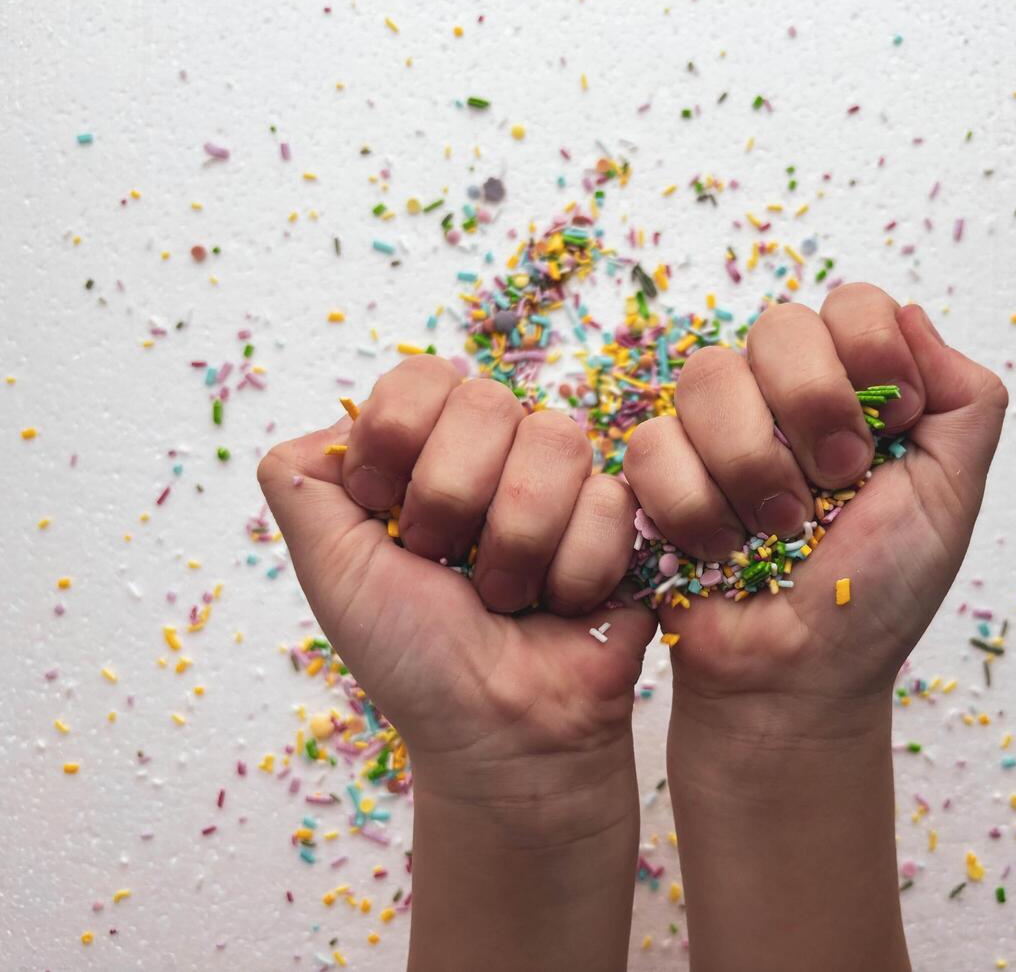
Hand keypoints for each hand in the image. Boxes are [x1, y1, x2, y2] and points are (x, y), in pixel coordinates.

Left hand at [258, 356, 655, 971]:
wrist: (496, 730)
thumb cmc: (414, 657)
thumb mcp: (331, 567)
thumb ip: (300, 481)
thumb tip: (331, 419)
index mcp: (424, 451)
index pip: (420, 378)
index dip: (400, 445)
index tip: (388, 517)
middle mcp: (494, 451)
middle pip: (487, 403)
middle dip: (454, 504)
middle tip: (448, 566)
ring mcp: (561, 480)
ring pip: (555, 443)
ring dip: (517, 545)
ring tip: (506, 595)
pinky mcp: (622, 514)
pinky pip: (607, 501)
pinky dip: (573, 574)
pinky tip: (561, 605)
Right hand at [624, 281, 1006, 728]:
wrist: (800, 674)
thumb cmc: (874, 593)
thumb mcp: (950, 497)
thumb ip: (965, 401)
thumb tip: (913, 316)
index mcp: (853, 388)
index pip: (852, 304)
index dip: (869, 354)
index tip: (891, 428)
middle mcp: (779, 395)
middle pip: (778, 325)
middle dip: (814, 407)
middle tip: (836, 481)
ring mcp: (714, 430)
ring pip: (708, 376)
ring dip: (754, 467)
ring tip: (779, 528)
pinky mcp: (656, 473)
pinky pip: (655, 444)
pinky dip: (697, 509)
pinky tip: (723, 549)